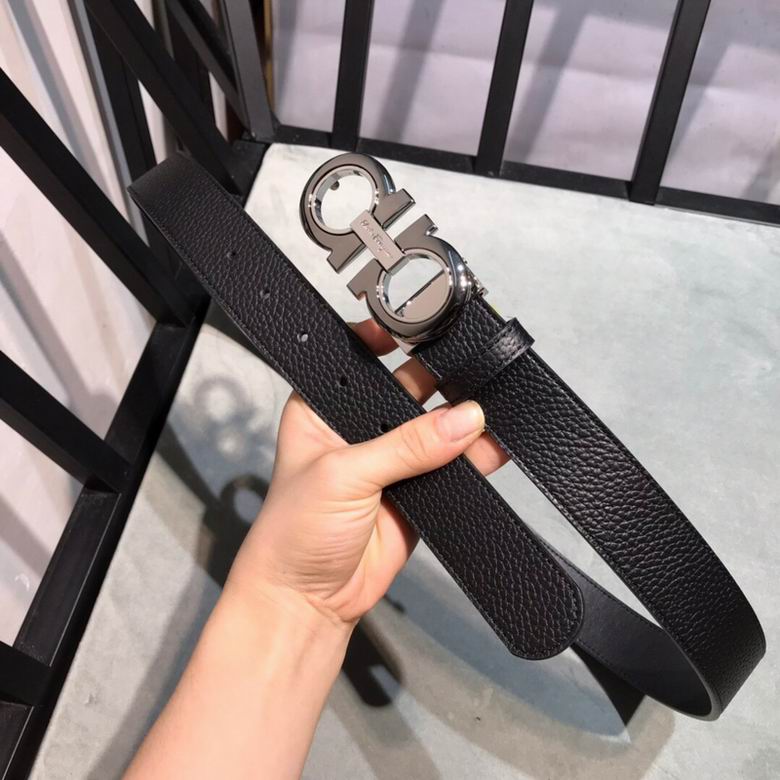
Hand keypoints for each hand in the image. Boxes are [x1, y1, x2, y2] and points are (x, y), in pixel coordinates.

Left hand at [226, 319, 508, 628]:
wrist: (308, 601)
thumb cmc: (294, 533)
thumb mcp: (344, 476)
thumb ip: (405, 446)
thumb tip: (461, 420)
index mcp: (322, 407)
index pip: (358, 358)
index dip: (388, 338)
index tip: (422, 325)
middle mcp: (357, 427)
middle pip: (405, 389)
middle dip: (438, 379)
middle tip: (469, 371)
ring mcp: (390, 459)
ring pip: (434, 427)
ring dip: (459, 420)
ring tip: (486, 409)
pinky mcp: (416, 491)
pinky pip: (451, 466)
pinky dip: (474, 458)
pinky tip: (491, 448)